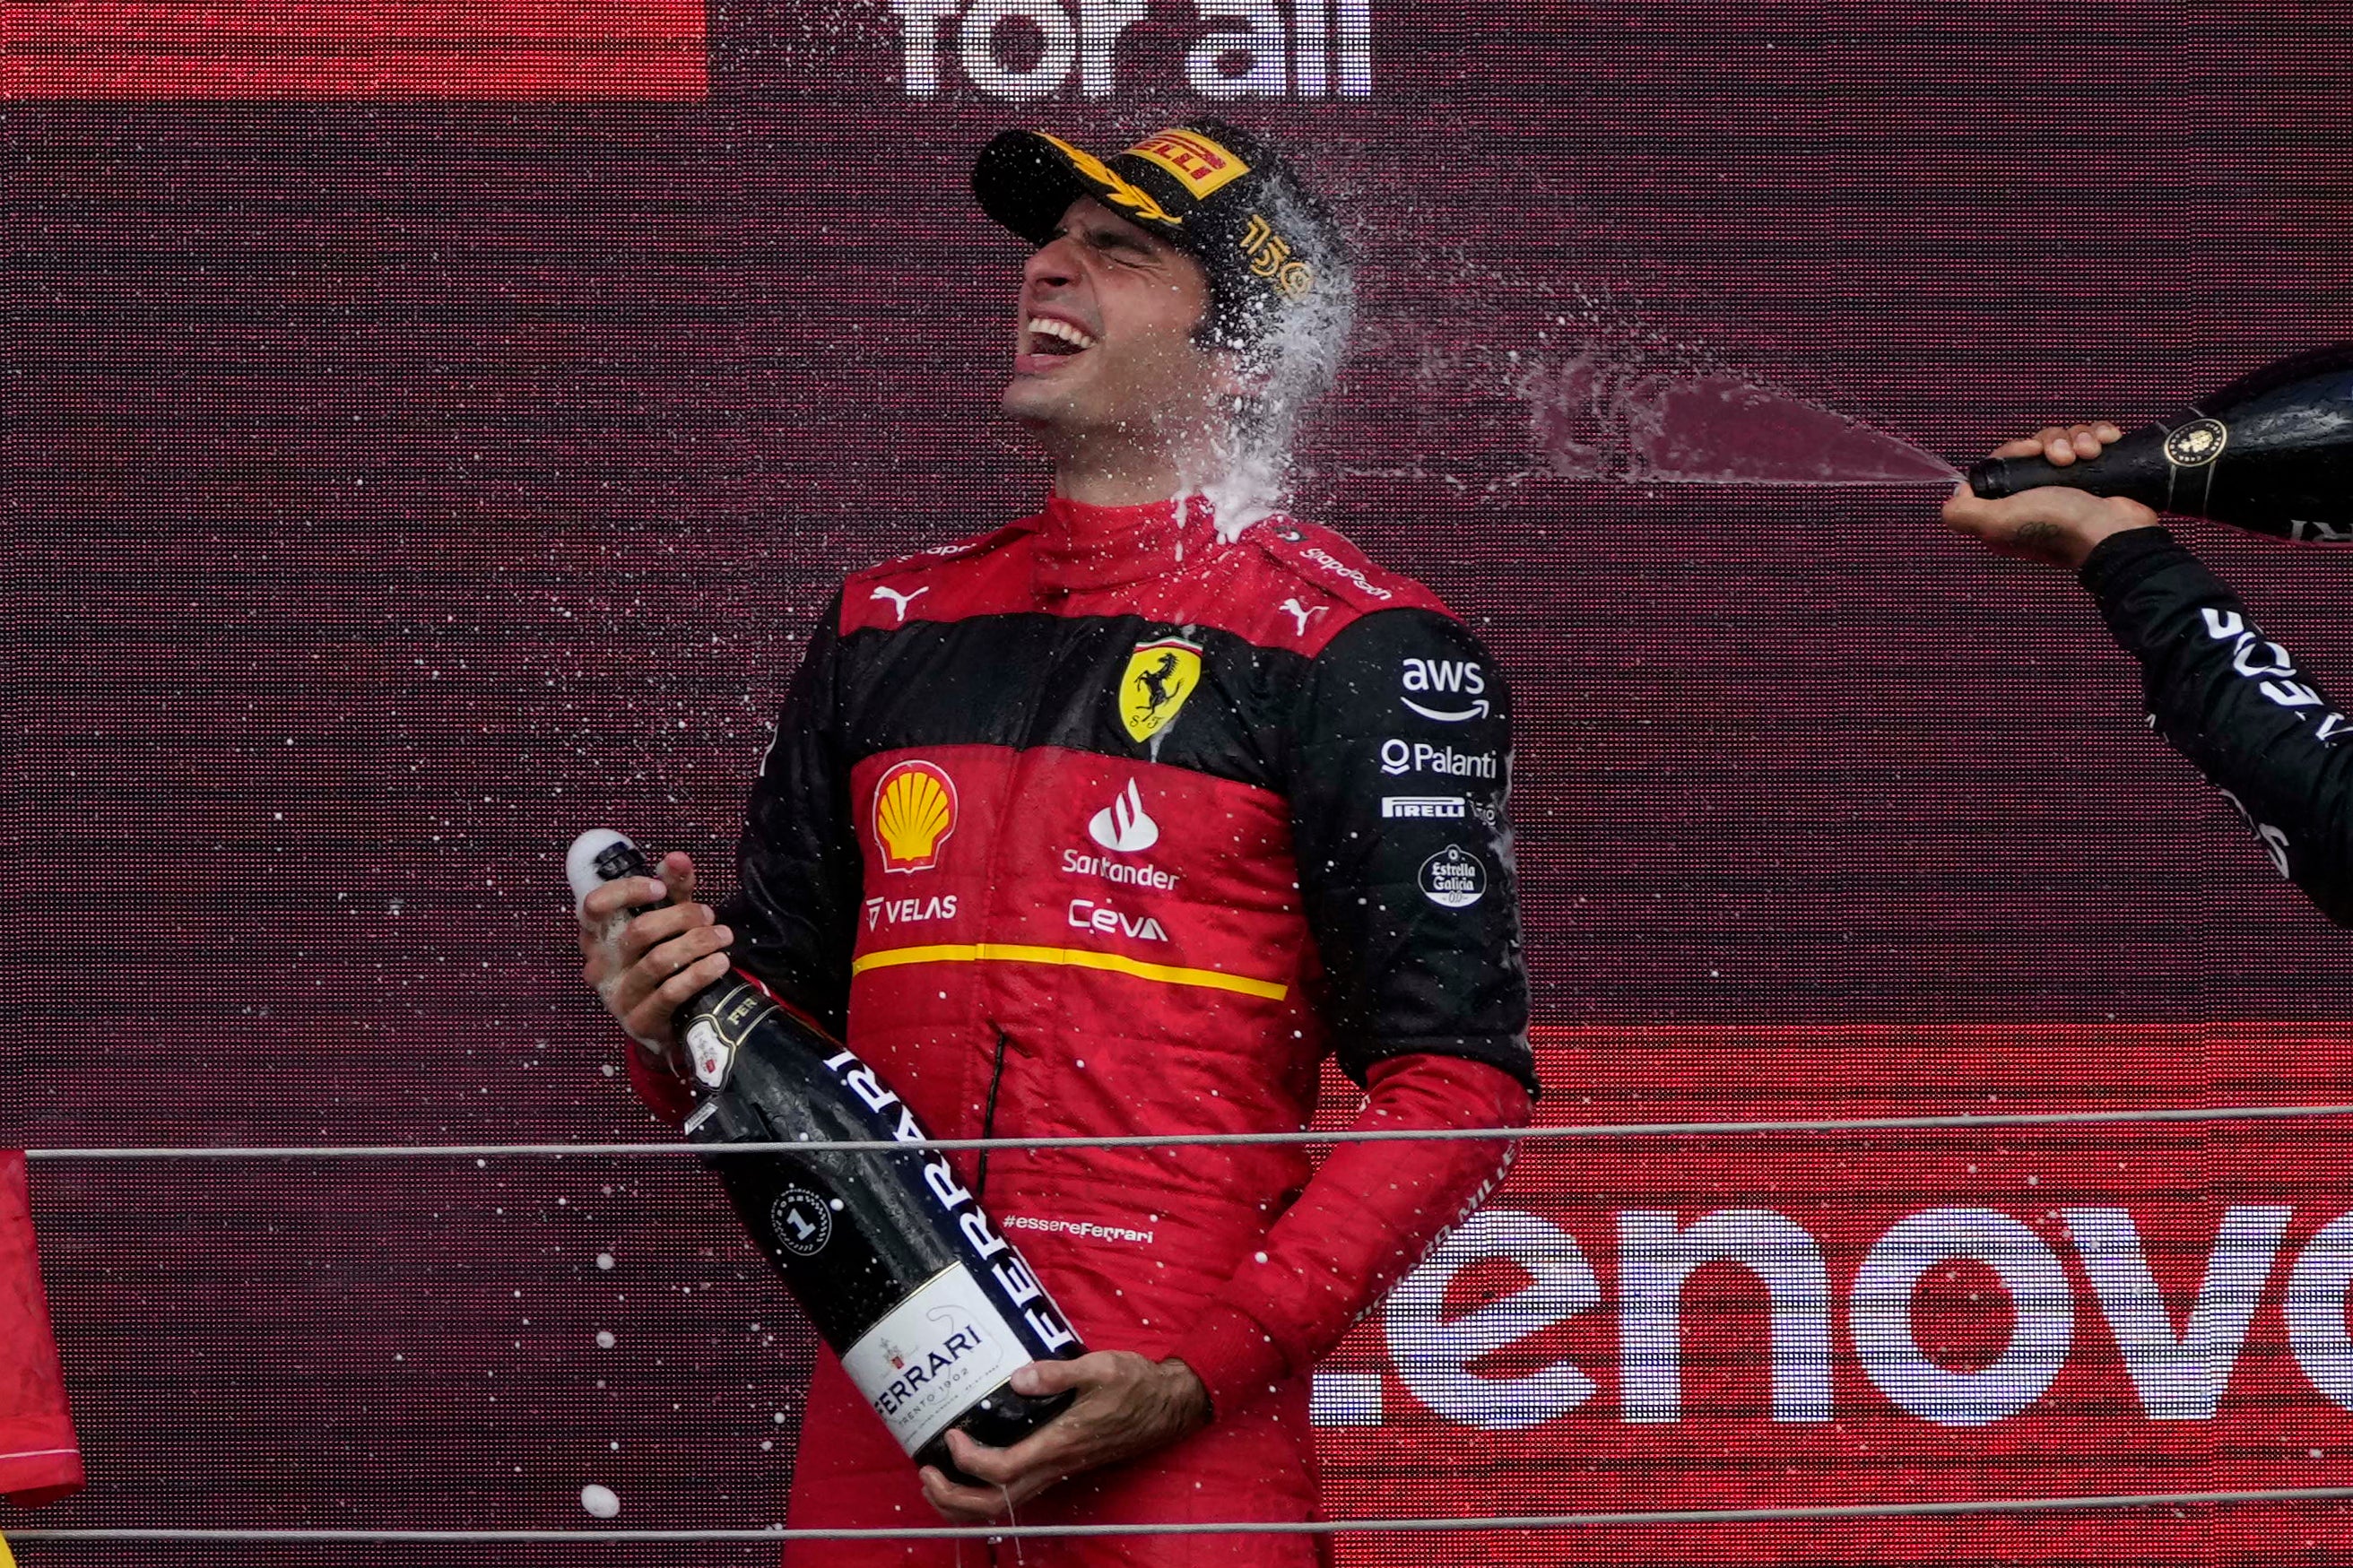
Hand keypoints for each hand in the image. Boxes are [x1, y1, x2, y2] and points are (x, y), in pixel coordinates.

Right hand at [576, 850, 733, 1060]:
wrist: (668, 1020)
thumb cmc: (661, 959)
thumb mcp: (667, 921)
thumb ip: (672, 889)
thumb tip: (677, 858)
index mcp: (597, 935)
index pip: (594, 906)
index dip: (627, 891)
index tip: (660, 887)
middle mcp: (600, 965)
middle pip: (639, 931)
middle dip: (682, 917)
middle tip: (708, 915)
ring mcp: (617, 995)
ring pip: (659, 960)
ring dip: (698, 942)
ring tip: (723, 937)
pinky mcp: (638, 1020)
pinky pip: (671, 991)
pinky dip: (700, 973)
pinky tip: (719, 963)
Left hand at [918, 1353, 1211, 1522]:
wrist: (1167, 1407)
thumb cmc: (1135, 1386)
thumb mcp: (1100, 1367)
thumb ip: (1057, 1373)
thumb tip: (1017, 1377)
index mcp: (1060, 1444)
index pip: (1004, 1469)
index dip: (971, 1461)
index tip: (953, 1436)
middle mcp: (1055, 1466)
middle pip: (995, 1504)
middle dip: (952, 1498)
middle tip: (925, 1473)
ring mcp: (1057, 1471)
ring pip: (1003, 1505)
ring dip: (963, 1501)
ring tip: (935, 1479)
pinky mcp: (1059, 1466)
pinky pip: (1015, 1493)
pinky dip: (984, 1490)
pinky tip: (970, 1470)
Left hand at [1941, 422, 2159, 569]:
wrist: (2114, 532)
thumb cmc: (2058, 528)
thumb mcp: (1997, 523)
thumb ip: (1963, 514)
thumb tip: (1957, 494)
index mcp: (2013, 505)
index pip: (2005, 460)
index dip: (2015, 449)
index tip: (2031, 451)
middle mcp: (2040, 494)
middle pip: (2038, 444)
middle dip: (2051, 442)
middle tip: (2063, 459)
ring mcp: (2072, 484)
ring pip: (2067, 439)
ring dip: (2078, 439)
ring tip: (2088, 454)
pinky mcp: (2100, 474)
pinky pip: (2095, 439)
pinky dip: (2100, 436)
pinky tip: (2105, 444)